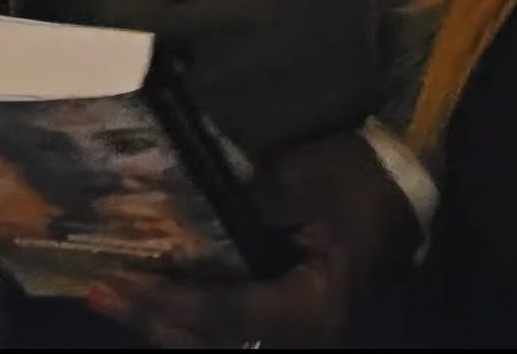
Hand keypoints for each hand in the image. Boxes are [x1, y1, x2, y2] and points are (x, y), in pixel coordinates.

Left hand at [88, 132, 419, 349]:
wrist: (415, 185)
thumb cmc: (367, 179)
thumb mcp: (311, 180)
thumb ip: (251, 202)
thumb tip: (190, 209)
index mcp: (311, 308)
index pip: (224, 314)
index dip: (167, 300)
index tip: (118, 281)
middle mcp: (304, 340)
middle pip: (211, 344)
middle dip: (153, 321)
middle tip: (101, 293)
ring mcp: (302, 339)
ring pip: (219, 345)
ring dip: (169, 324)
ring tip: (120, 297)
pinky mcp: (298, 326)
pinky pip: (234, 332)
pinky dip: (196, 319)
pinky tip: (165, 298)